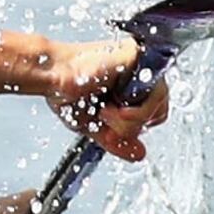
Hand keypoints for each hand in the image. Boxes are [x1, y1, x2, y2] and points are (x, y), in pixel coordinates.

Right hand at [47, 33, 169, 161]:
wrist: (54, 77)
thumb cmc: (67, 92)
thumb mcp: (96, 127)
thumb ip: (120, 141)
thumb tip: (140, 155)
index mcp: (130, 86)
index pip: (154, 113)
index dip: (134, 128)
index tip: (111, 128)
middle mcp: (138, 73)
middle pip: (160, 113)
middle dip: (131, 128)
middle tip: (106, 120)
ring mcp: (141, 64)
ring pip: (159, 107)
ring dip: (128, 121)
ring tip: (105, 110)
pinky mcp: (142, 58)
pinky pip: (157, 95)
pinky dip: (135, 112)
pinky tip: (113, 106)